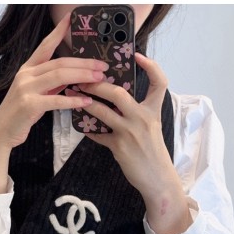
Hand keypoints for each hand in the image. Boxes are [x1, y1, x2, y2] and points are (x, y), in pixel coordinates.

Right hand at [0, 12, 107, 151]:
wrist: (1, 132)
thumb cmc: (20, 115)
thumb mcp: (35, 94)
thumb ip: (50, 85)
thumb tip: (70, 77)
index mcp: (27, 69)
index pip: (45, 45)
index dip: (58, 31)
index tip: (71, 18)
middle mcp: (26, 74)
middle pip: (59, 62)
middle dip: (83, 63)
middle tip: (102, 66)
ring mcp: (26, 88)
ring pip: (59, 76)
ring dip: (82, 76)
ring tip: (99, 80)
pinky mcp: (29, 105)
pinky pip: (56, 100)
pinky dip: (73, 101)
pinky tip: (86, 101)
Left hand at [76, 52, 192, 233]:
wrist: (157, 178)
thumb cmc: (153, 152)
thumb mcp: (152, 128)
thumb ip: (138, 112)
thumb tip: (117, 100)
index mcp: (153, 111)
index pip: (159, 82)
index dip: (151, 66)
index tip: (138, 55)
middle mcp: (142, 118)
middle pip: (117, 93)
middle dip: (96, 84)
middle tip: (82, 79)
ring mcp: (130, 132)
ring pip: (102, 111)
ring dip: (85, 102)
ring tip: (73, 95)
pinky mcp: (119, 147)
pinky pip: (98, 134)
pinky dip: (89, 130)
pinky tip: (82, 126)